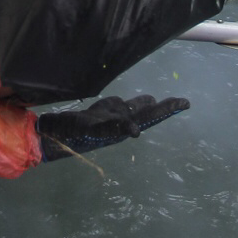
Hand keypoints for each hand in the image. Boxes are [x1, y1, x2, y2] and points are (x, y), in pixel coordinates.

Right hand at [36, 95, 189, 161]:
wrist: (54, 135)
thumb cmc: (72, 133)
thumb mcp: (92, 129)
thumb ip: (114, 127)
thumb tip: (136, 130)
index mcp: (122, 127)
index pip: (149, 116)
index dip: (166, 110)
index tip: (184, 104)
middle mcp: (120, 123)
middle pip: (147, 114)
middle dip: (165, 107)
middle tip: (184, 102)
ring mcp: (111, 119)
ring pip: (135, 110)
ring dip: (150, 106)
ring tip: (164, 102)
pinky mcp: (101, 115)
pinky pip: (119, 108)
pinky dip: (130, 104)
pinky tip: (137, 102)